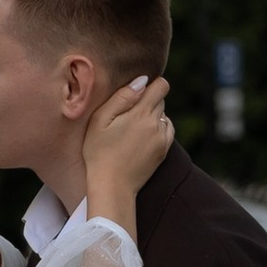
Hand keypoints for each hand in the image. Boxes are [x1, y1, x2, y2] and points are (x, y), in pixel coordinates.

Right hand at [81, 72, 173, 226]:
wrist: (112, 185)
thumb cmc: (99, 152)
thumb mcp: (100, 121)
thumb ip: (122, 97)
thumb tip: (142, 81)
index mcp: (141, 114)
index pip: (161, 86)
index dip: (151, 84)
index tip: (137, 92)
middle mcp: (156, 124)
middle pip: (160, 100)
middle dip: (147, 101)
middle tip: (126, 114)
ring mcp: (162, 138)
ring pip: (163, 115)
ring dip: (152, 116)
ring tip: (131, 128)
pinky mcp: (163, 151)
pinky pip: (167, 130)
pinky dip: (158, 128)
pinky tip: (141, 136)